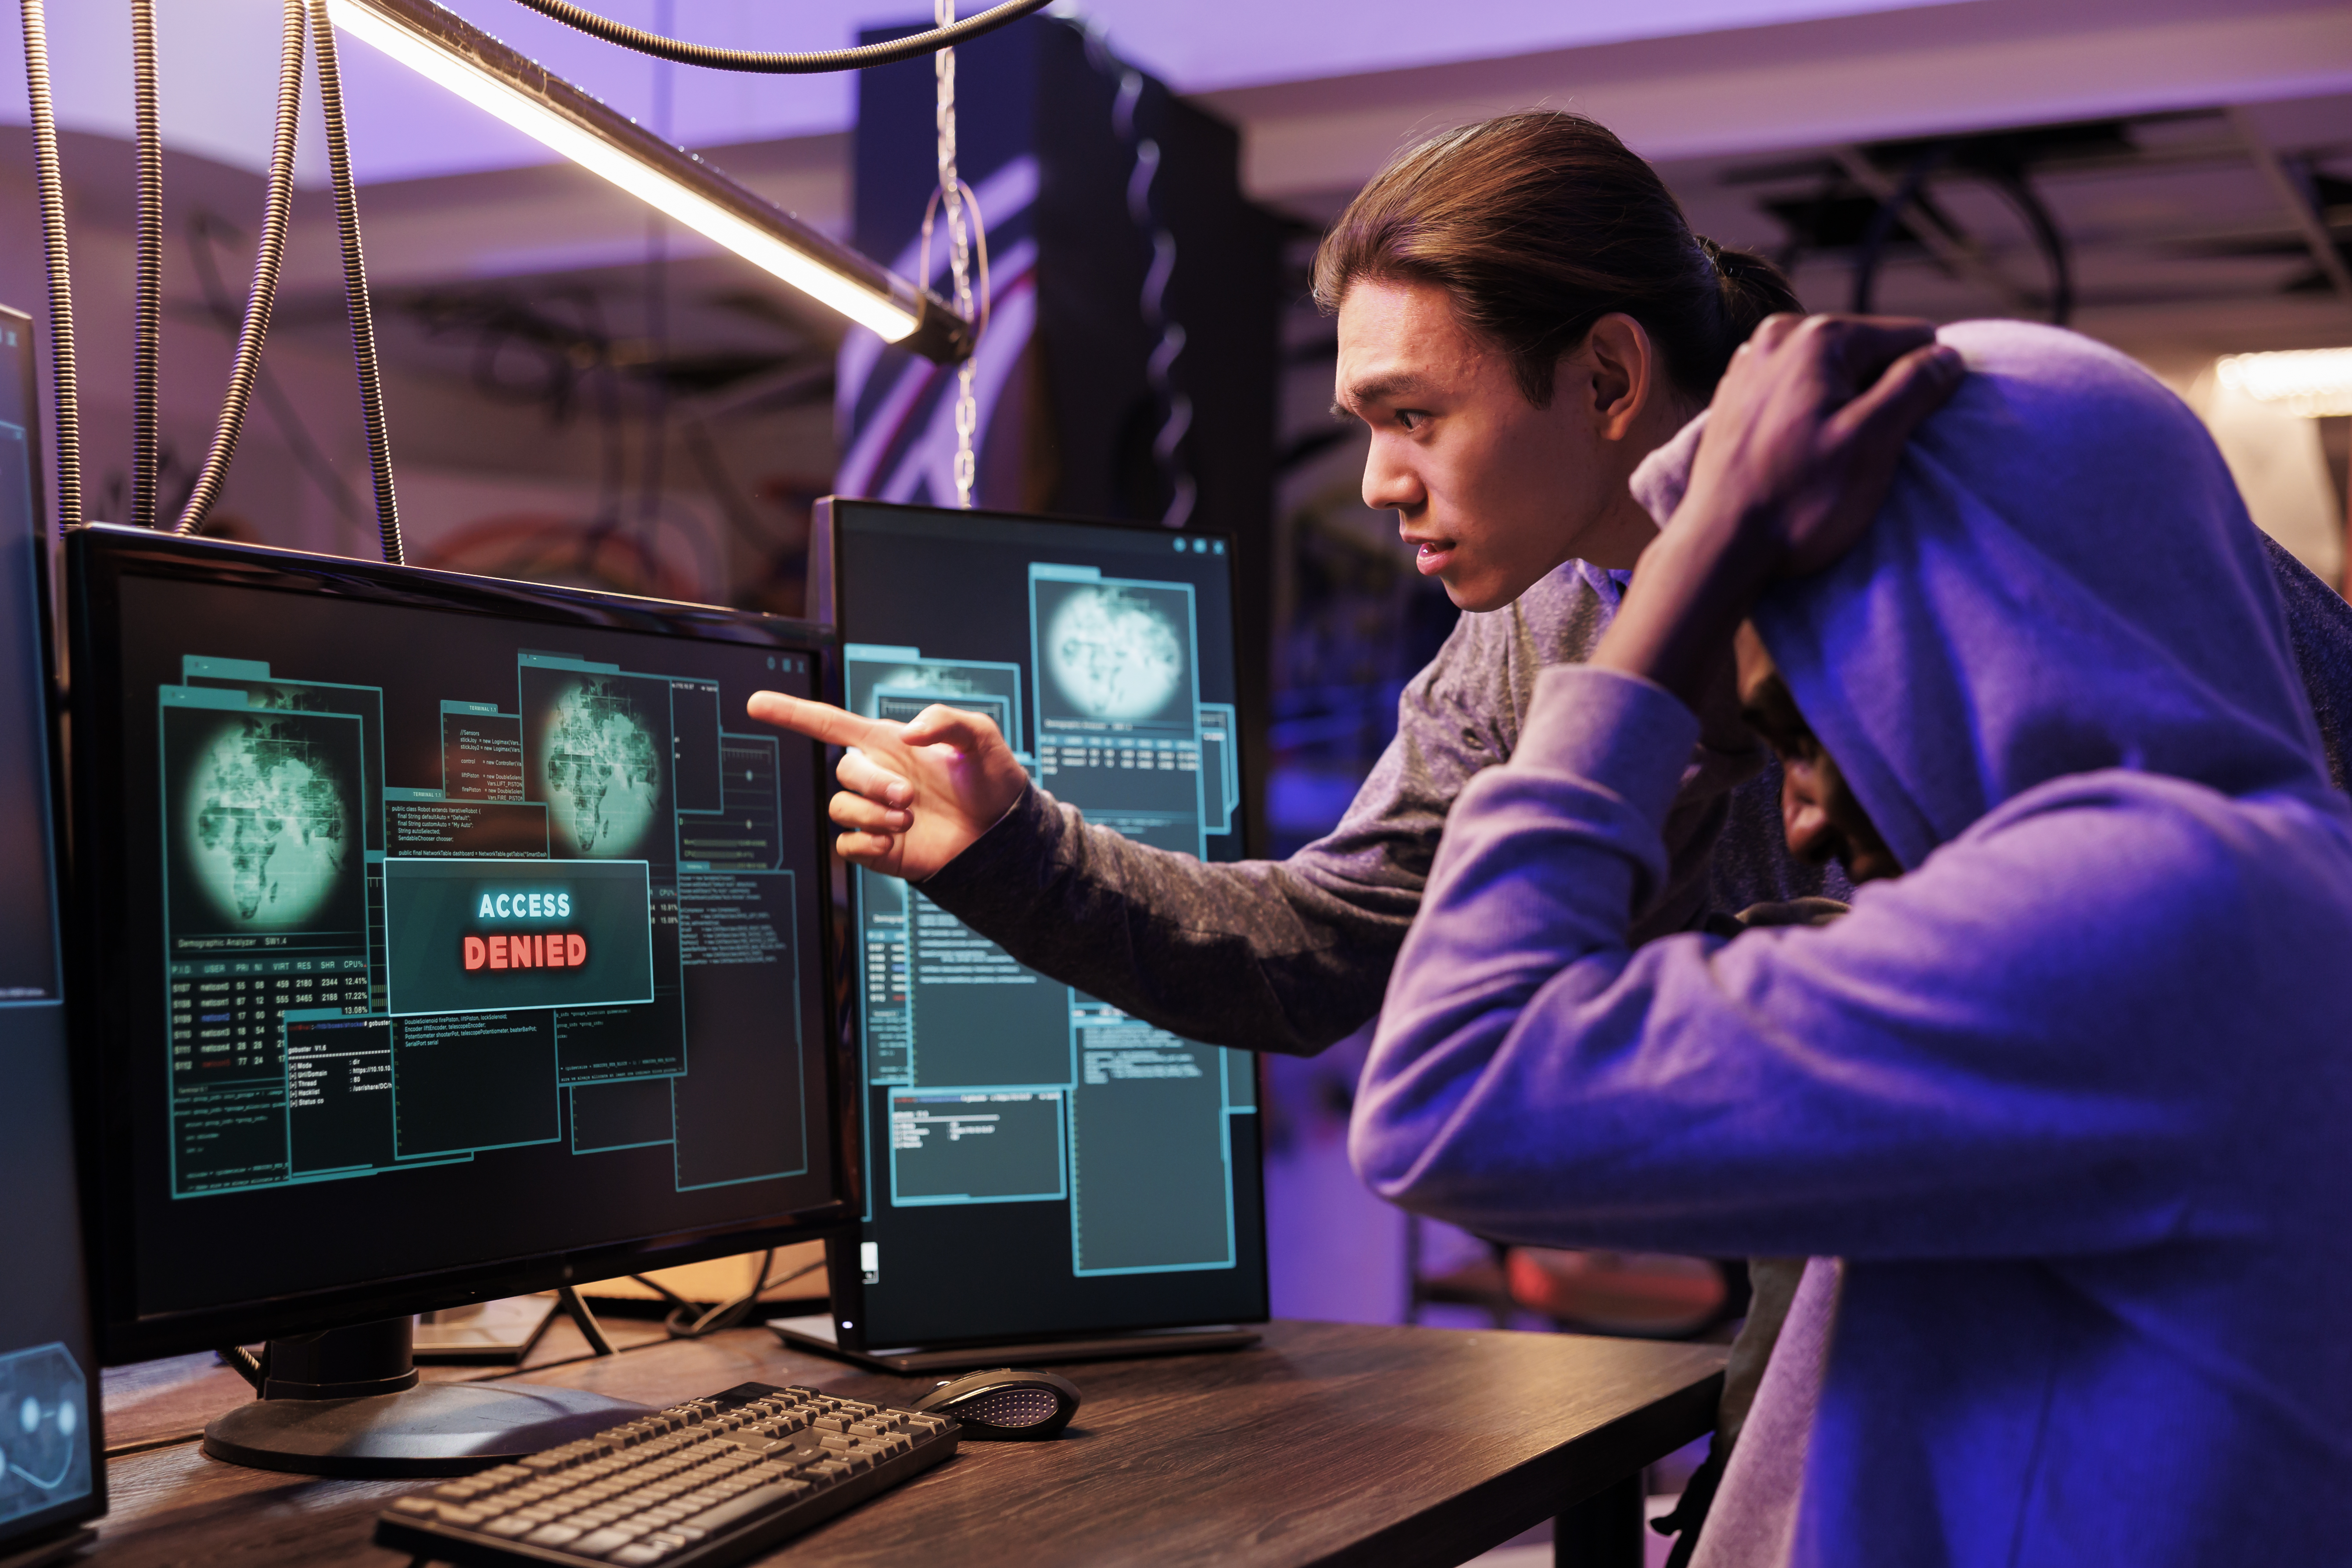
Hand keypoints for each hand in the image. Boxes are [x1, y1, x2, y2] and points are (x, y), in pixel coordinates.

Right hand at [745, 693, 1029, 879]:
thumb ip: (946, 720)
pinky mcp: (879, 848)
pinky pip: (847, 845)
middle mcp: (876, 776)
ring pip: (841, 808)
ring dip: (873, 814)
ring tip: (909, 819)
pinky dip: (866, 843)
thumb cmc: (991, 781)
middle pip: (843, 771)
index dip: (792, 713)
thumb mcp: (980, 737)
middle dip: (873, 782)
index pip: (829, 724)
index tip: (757, 703)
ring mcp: (875, 813)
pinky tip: (893, 842)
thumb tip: (907, 733)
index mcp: (889, 744)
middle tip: (910, 795)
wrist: (1003, 835)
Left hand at [1679, 313, 1963, 576]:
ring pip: (1833, 374)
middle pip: (1869, 353)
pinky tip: (1799, 455)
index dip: (1922, 385)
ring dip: (1845, 408)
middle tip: (1857, 450)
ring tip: (1825, 457)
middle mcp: (1778, 336)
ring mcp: (1751, 364)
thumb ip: (1916, 387)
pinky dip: (1810, 416)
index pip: (1912, 338)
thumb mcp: (1873, 441)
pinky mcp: (1736, 396)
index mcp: (1818, 336)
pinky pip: (1798, 392)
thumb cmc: (1797, 500)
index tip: (1898, 433)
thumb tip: (1949, 356)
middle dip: (1879, 395)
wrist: (1717, 547)